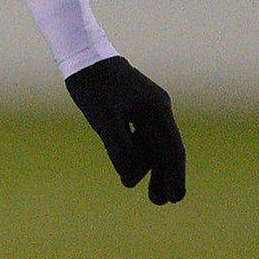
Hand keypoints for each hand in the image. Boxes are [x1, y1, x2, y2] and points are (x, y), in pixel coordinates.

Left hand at [64, 55, 185, 204]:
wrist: (83, 55)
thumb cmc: (93, 86)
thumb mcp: (104, 120)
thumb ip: (119, 149)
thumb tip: (130, 178)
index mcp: (156, 110)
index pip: (172, 149)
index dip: (174, 176)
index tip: (176, 198)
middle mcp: (157, 109)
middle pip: (166, 149)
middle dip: (165, 176)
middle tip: (162, 202)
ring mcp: (147, 109)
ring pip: (154, 145)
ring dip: (151, 169)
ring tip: (152, 195)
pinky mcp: (134, 109)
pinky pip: (143, 138)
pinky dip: (140, 156)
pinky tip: (133, 170)